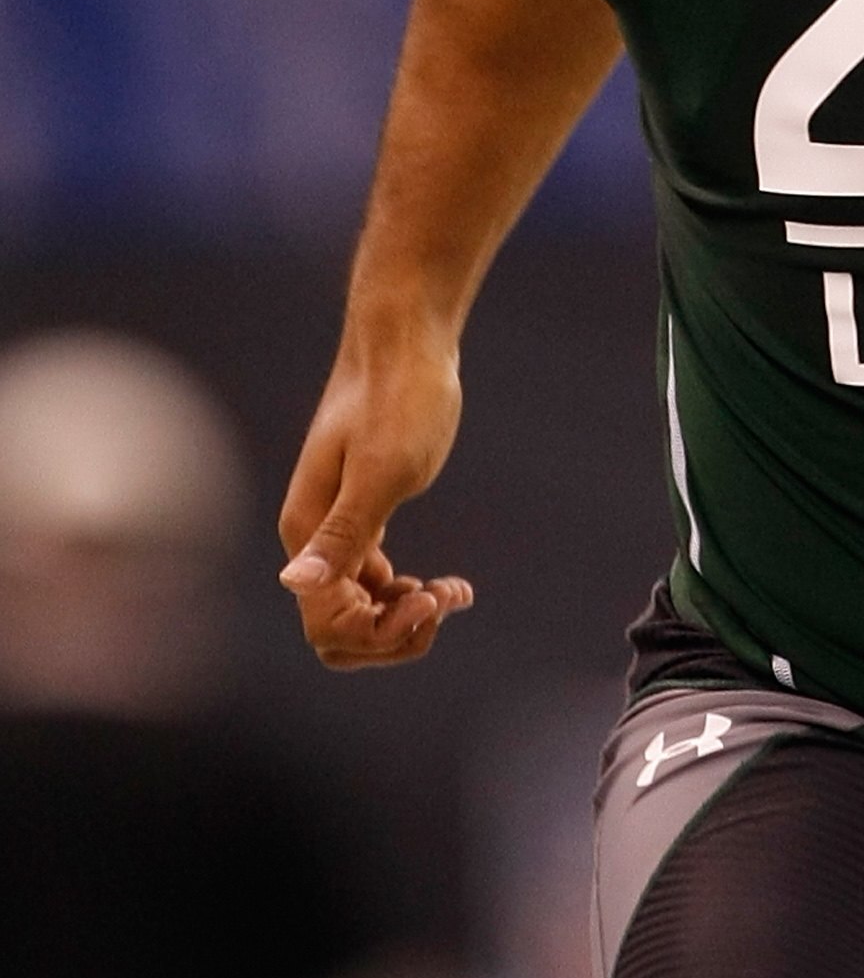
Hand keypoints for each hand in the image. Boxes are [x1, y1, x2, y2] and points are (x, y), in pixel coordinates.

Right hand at [277, 336, 472, 668]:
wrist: (406, 343)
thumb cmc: (400, 400)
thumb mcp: (382, 472)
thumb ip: (343, 532)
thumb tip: (294, 583)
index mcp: (307, 531)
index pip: (327, 626)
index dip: (380, 632)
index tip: (430, 599)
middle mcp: (311, 537)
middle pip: (340, 630)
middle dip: (394, 633)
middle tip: (445, 598)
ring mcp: (336, 528)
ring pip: (360, 609)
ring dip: (409, 616)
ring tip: (455, 590)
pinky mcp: (364, 513)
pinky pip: (375, 583)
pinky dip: (412, 595)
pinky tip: (452, 584)